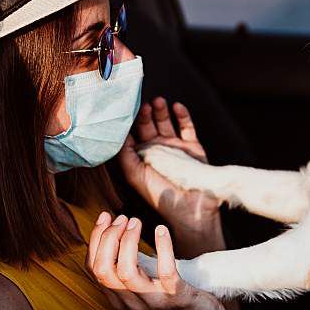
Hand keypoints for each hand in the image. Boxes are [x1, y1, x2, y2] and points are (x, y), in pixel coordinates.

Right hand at [87, 211, 227, 309]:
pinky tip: (161, 231)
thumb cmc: (170, 302)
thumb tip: (115, 232)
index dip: (95, 239)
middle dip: (108, 237)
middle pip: (104, 269)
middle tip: (123, 218)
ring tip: (136, 222)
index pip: (94, 268)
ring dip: (128, 241)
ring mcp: (153, 300)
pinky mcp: (177, 297)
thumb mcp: (141, 288)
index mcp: (119, 298)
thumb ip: (126, 268)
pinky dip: (162, 248)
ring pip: (126, 272)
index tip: (105, 217)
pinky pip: (166, 272)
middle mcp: (131, 301)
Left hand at [117, 97, 223, 256]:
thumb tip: (117, 133)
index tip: (124, 109)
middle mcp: (157, 150)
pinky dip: (182, 115)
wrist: (189, 208)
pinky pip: (187, 126)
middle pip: (148, 124)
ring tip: (157, 101)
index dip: (128, 121)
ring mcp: (175, 147)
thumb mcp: (134, 174)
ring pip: (166, 121)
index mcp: (141, 157)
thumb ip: (124, 154)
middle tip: (143, 104)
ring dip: (161, 110)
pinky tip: (176, 106)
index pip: (132, 134)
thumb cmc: (159, 194)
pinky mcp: (193, 146)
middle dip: (144, 113)